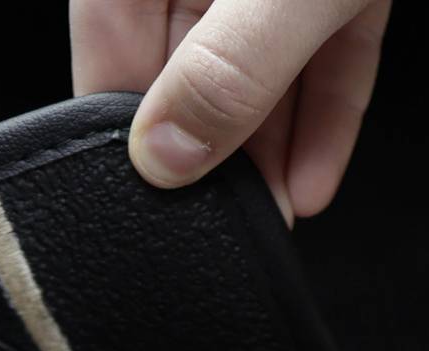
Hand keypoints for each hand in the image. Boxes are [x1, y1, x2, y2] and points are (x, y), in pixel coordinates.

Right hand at [70, 0, 392, 222]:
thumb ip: (227, 67)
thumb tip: (168, 154)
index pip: (110, 46)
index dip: (124, 128)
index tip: (148, 196)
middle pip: (185, 69)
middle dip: (210, 155)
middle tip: (221, 226)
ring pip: (257, 73)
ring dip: (267, 153)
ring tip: (272, 220)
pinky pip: (317, 58)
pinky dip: (318, 117)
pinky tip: (311, 180)